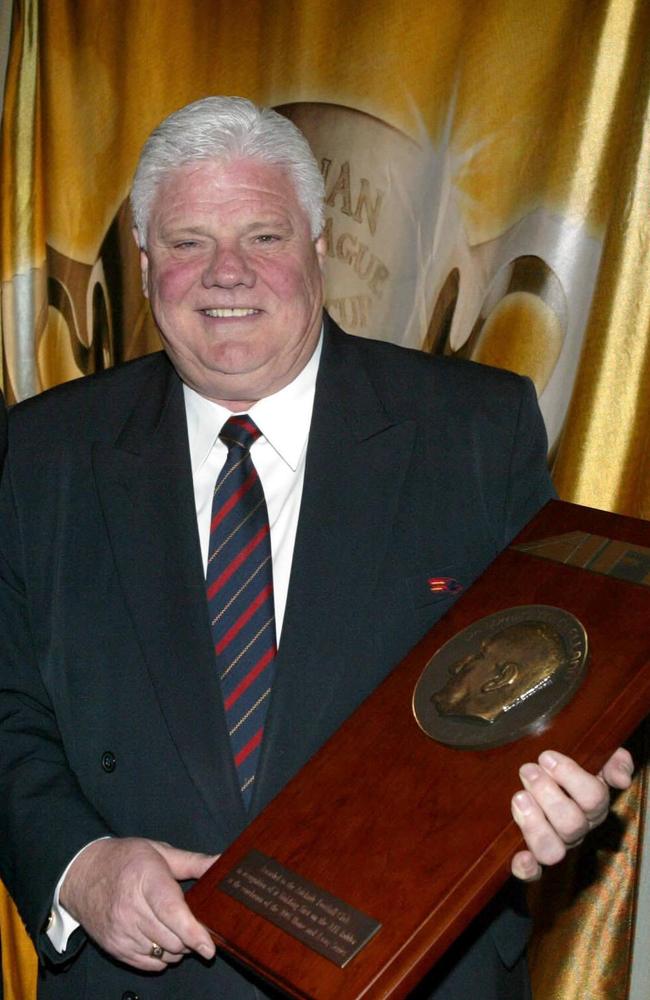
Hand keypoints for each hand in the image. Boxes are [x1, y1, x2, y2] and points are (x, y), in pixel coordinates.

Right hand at [59, 837, 217, 969]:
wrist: (82, 873)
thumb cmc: (126, 859)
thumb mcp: (159, 851)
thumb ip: (193, 862)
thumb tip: (223, 863)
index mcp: (146, 879)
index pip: (172, 912)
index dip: (193, 932)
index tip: (209, 947)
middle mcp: (131, 908)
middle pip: (171, 938)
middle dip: (190, 938)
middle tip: (193, 925)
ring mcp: (121, 931)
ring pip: (162, 954)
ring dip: (177, 949)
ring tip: (176, 930)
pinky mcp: (114, 947)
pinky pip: (147, 964)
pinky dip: (161, 958)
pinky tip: (161, 940)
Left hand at [510, 747, 633, 880]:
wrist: (538, 780)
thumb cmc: (565, 770)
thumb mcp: (594, 759)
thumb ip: (614, 762)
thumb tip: (621, 779)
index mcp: (593, 806)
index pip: (593, 797)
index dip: (570, 776)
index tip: (546, 757)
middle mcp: (576, 830)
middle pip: (571, 824)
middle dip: (546, 793)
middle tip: (528, 771)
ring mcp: (556, 845)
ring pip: (552, 850)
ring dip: (534, 825)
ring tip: (519, 797)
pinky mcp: (533, 858)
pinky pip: (533, 873)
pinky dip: (526, 869)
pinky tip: (520, 856)